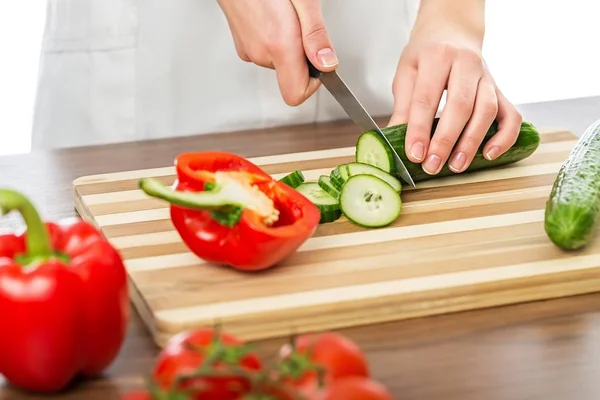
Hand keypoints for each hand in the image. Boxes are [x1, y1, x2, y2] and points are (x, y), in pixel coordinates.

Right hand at [217, 0, 337, 105]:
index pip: (295, 94)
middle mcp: (260, 52)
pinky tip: (273, 16)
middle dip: (302, 56)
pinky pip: (264, 51)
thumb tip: (327, 64)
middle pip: (290, 76)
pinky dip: (273, 39)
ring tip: (286, 16)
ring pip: (277, 62)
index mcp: (277, 45)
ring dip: (287, 45)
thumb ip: (315, 35)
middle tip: (302, 27)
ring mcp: (247, 49)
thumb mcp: (303, 0)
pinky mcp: (241, 43)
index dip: (312, 85)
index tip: (319, 66)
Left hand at [389, 23, 522, 174]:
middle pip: (460, 106)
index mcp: (438, 56)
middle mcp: (467, 64)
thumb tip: (394, 139)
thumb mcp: (407, 72)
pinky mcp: (500, 89)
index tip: (414, 154)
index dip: (419, 129)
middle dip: (446, 140)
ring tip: (456, 165)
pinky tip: (489, 154)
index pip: (427, 98)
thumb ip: (403, 105)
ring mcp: (487, 77)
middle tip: (433, 165)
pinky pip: (511, 115)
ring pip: (487, 111)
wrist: (453, 31)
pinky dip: (504, 137)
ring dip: (472, 142)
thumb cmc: (427, 54)